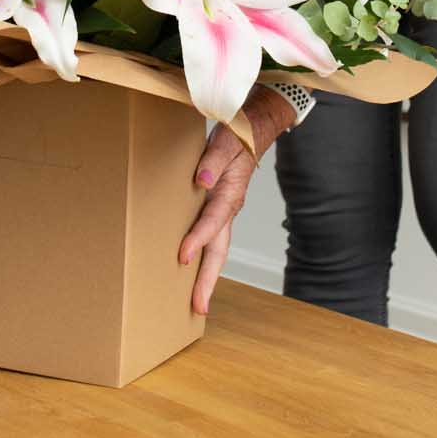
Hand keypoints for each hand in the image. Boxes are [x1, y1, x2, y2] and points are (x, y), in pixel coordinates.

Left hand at [179, 86, 298, 316]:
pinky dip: (202, 257)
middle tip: (199, 307)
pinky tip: (189, 269)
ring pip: (216, 249)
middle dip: (208, 280)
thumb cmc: (237, 135)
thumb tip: (202, 180)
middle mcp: (228, 209)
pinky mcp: (216, 210)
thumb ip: (213, 159)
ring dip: (206, 276)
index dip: (198, 239)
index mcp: (230, 194)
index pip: (213, 222)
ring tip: (195, 302)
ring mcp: (224, 212)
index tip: (182, 256)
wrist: (254, 130)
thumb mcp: (224, 140)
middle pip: (219, 251)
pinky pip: (210, 239)